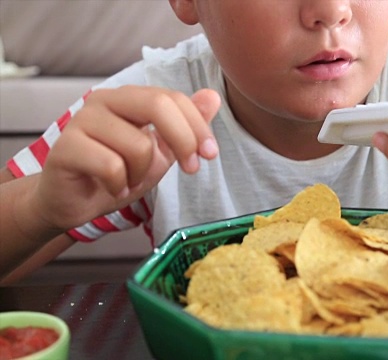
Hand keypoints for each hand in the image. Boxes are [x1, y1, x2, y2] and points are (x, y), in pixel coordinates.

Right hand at [31, 86, 220, 229]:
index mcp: (129, 97)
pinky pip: (111, 166)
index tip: (210, 154)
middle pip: (157, 105)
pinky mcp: (66, 147)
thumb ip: (185, 126)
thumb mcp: (161, 152)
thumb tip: (212, 97)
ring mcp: (82, 120)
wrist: (75, 202)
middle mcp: (105, 100)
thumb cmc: (117, 174)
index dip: (198, 126)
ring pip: (138, 144)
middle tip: (190, 169)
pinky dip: (119, 185)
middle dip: (184, 141)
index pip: (172, 97)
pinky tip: (112, 187)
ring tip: (129, 180)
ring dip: (142, 174)